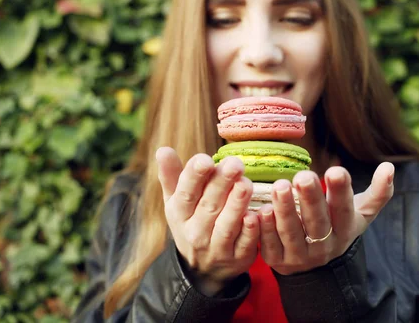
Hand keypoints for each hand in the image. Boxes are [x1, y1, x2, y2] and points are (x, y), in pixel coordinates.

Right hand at [156, 147, 259, 294]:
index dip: (194, 176)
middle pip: (209, 205)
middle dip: (222, 183)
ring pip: (227, 225)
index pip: (185, 193)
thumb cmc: (191, 222)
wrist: (203, 269)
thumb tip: (162, 149)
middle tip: (235, 163)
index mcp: (180, 213)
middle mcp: (196, 232)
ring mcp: (216, 248)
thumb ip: (171, 176)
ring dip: (237, 204)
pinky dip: (250, 231)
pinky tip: (256, 215)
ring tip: (246, 183)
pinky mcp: (237, 259)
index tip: (205, 159)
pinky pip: (244, 244)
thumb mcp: (176, 202)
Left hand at [258, 162, 393, 274]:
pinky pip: (269, 245)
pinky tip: (260, 210)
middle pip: (317, 222)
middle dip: (310, 198)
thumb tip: (390, 167)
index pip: (344, 210)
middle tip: (303, 176)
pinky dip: (265, 228)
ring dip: (284, 210)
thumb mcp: (360, 213)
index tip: (336, 170)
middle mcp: (324, 246)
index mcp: (345, 230)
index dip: (341, 192)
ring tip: (279, 186)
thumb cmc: (337, 226)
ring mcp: (300, 256)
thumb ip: (378, 193)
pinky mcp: (277, 261)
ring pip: (291, 233)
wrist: (316, 265)